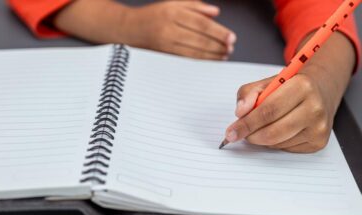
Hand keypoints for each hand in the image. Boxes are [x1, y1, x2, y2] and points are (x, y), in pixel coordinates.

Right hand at [122, 0, 236, 59]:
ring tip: (223, 55)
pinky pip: (185, 59)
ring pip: (193, 52)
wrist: (129, 28)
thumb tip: (216, 13)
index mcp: (173, 12)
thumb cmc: (154, 15)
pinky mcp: (163, 55)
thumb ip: (195, 6)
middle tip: (230, 48)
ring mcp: (165, 43)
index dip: (218, 32)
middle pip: (199, 39)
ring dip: (211, 55)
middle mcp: (168, 28)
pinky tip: (210, 60)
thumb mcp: (173, 4)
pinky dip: (200, 61)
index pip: (201, 23)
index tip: (231, 37)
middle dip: (218, 45)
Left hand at [224, 74, 333, 152]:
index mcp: (301, 86)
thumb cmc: (289, 87)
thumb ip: (248, 94)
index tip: (231, 132)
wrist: (321, 90)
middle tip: (239, 134)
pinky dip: (274, 143)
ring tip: (260, 127)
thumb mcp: (266, 83)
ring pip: (277, 143)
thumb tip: (240, 113)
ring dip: (261, 139)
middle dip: (250, 135)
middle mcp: (314, 107)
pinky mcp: (319, 142)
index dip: (246, 124)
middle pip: (272, 132)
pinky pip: (286, 149)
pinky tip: (277, 130)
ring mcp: (319, 127)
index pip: (268, 111)